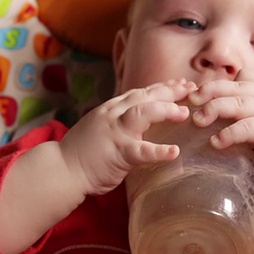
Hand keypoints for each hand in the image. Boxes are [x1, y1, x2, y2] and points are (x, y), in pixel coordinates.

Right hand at [59, 79, 196, 194]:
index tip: (182, 83)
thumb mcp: (102, 127)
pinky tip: (174, 152)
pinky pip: (141, 151)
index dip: (163, 86)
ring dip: (165, 110)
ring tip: (184, 113)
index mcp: (111, 108)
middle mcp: (113, 114)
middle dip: (170, 91)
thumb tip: (141, 119)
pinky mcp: (117, 153)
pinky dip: (158, 151)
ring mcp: (114, 132)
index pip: (141, 92)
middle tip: (193, 88)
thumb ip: (120, 120)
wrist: (61, 170)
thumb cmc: (83, 152)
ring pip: (142, 113)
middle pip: (146, 96)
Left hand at [187, 69, 253, 179]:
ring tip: (197, 120)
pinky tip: (215, 142)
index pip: (245, 74)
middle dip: (209, 91)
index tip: (201, 93)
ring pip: (238, 104)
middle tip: (190, 101)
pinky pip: (247, 127)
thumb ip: (249, 108)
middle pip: (234, 87)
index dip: (221, 82)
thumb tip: (216, 107)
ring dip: (214, 110)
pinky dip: (229, 134)